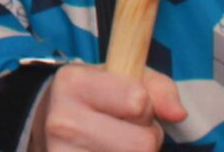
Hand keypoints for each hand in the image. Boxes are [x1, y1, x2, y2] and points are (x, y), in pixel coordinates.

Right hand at [27, 64, 184, 151]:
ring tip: (115, 145)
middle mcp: (64, 122)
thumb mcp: (121, 78)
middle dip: (145, 139)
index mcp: (74, 83)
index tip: (129, 105)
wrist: (45, 123)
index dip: (145, 106)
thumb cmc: (92, 98)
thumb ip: (158, 88)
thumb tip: (178, 114)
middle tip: (125, 131)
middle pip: (142, 144)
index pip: (139, 101)